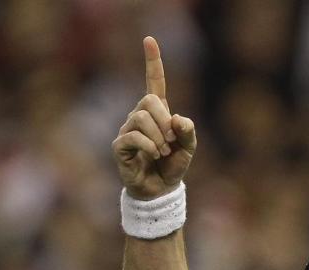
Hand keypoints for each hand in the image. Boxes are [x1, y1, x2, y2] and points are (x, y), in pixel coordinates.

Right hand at [112, 36, 195, 199]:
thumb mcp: (189, 148)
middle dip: (165, 120)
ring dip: (160, 137)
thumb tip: (177, 118)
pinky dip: (150, 146)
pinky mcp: (120, 145)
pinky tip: (154, 155)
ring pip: (142, 117)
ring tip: (163, 152)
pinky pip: (134, 136)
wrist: (161, 189)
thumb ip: (188, 131)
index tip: (149, 40)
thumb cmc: (173, 165)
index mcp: (158, 113)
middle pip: (149, 100)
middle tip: (172, 141)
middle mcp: (139, 116)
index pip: (154, 83)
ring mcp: (127, 129)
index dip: (153, 62)